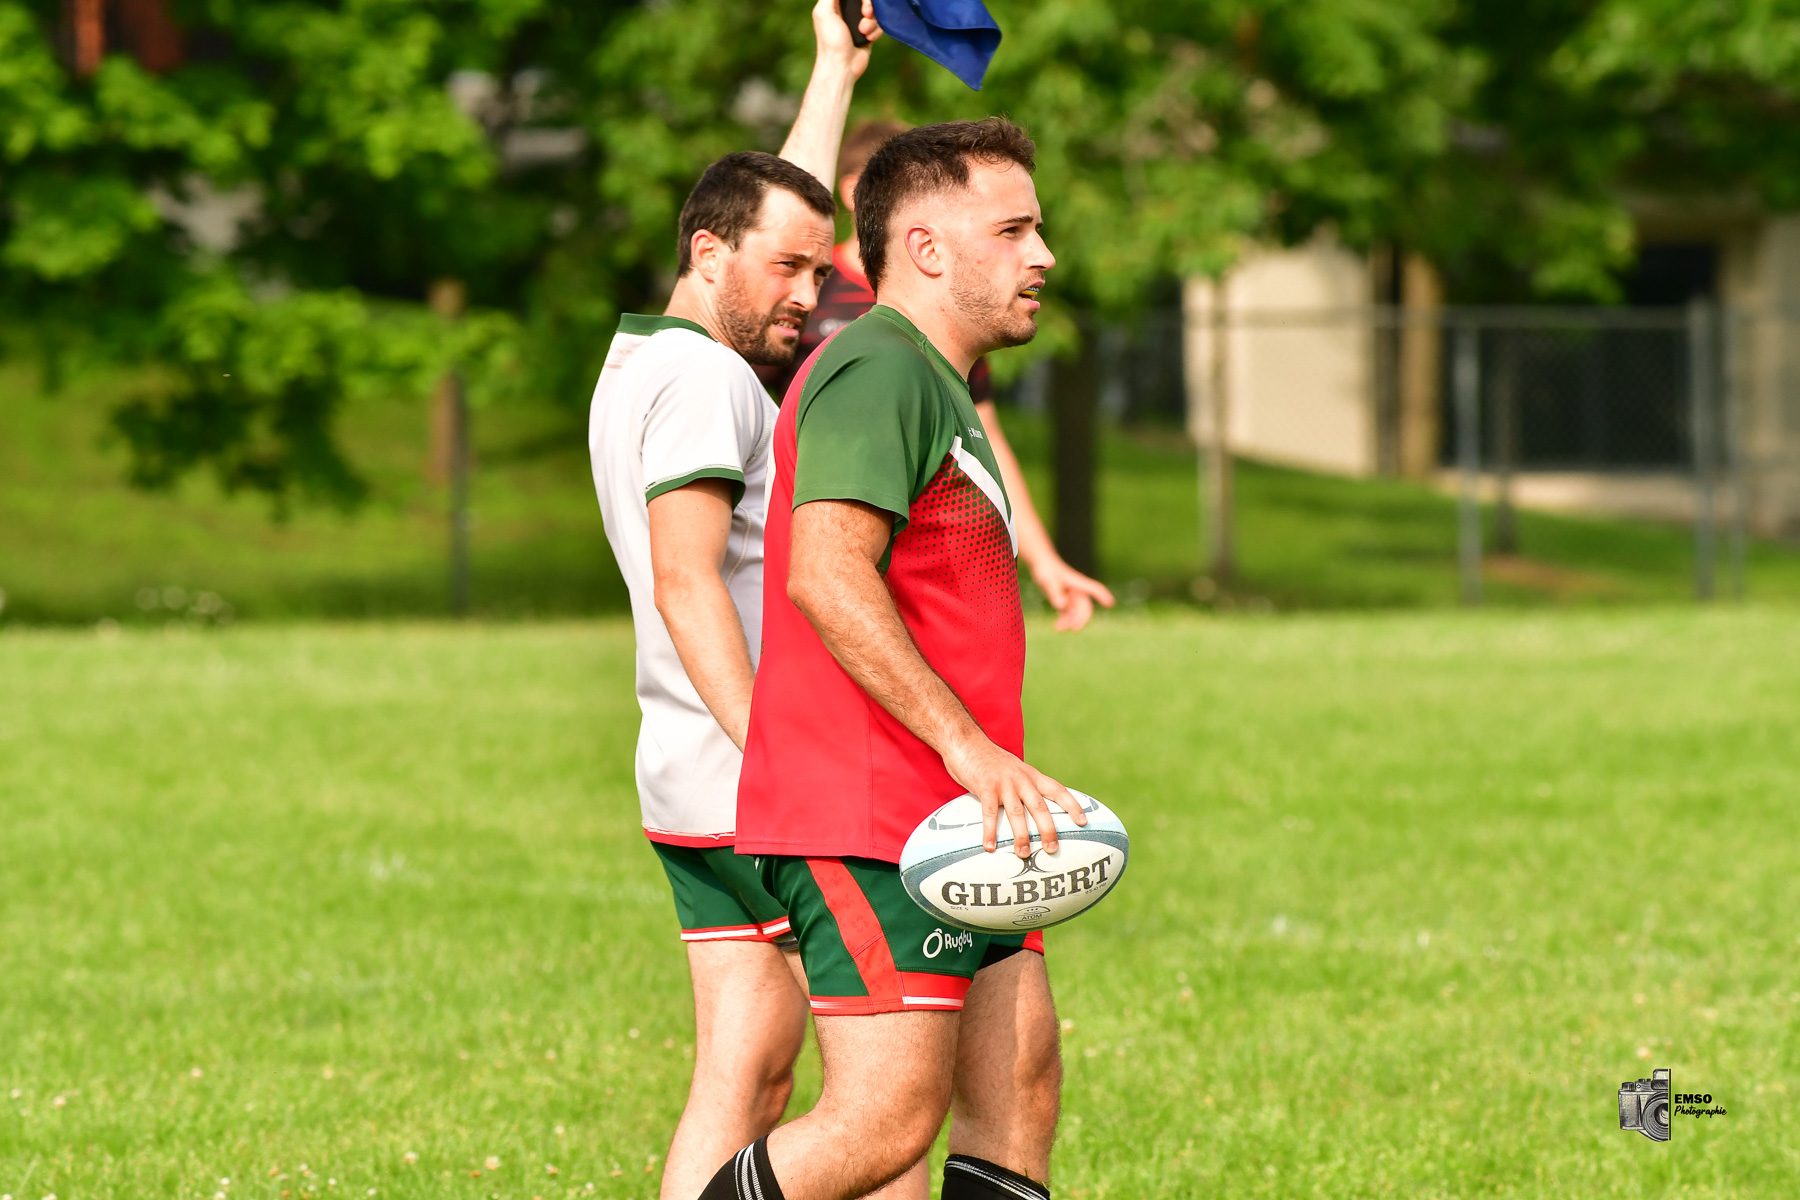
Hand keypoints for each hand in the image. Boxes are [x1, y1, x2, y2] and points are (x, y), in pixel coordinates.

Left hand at [811, 0, 882, 76]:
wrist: (842, 66)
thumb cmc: (831, 40)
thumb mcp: (825, 12)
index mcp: (833, 5)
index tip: (863, 4)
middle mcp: (845, 12)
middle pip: (865, 0)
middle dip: (868, 5)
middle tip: (866, 13)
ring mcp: (857, 23)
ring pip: (873, 12)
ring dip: (871, 21)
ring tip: (864, 32)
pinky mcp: (867, 34)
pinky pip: (878, 25)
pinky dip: (875, 31)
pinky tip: (868, 39)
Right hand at [942, 735, 1086, 857]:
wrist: (968, 742)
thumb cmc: (992, 762)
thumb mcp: (1015, 771)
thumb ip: (1026, 788)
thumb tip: (1037, 814)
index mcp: (1032, 775)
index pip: (1058, 790)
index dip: (1072, 806)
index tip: (1083, 822)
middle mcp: (1021, 779)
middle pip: (1040, 806)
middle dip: (1048, 829)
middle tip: (1053, 848)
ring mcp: (1003, 783)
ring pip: (1017, 812)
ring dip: (1021, 835)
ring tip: (1024, 854)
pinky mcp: (985, 787)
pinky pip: (988, 813)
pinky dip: (990, 831)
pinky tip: (990, 847)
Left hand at [1030, 557, 1115, 631]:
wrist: (1041, 563)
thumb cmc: (1046, 569)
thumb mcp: (1048, 581)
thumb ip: (1055, 593)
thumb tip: (1062, 606)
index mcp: (1077, 583)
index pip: (1094, 588)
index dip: (1102, 595)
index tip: (1110, 603)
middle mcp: (1077, 590)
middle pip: (1085, 607)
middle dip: (1081, 618)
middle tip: (1074, 628)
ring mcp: (1071, 595)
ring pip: (1075, 612)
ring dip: (1069, 621)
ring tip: (1058, 628)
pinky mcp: (1064, 599)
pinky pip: (1067, 612)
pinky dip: (1064, 620)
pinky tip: (1057, 626)